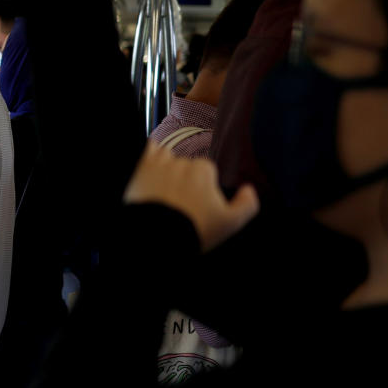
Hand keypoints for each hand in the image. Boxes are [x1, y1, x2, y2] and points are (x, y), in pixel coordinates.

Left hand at [123, 142, 259, 251]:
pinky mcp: (139, 168)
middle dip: (182, 178)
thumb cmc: (193, 230)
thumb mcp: (229, 223)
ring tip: (161, 189)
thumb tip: (249, 190)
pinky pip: (146, 149)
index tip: (196, 200)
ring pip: (164, 157)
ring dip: (163, 168)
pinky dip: (148, 155)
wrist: (158, 238)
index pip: (205, 170)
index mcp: (203, 171)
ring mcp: (157, 164)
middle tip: (178, 201)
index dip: (202, 185)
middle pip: (184, 165)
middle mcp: (180, 163)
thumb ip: (246, 205)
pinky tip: (150, 170)